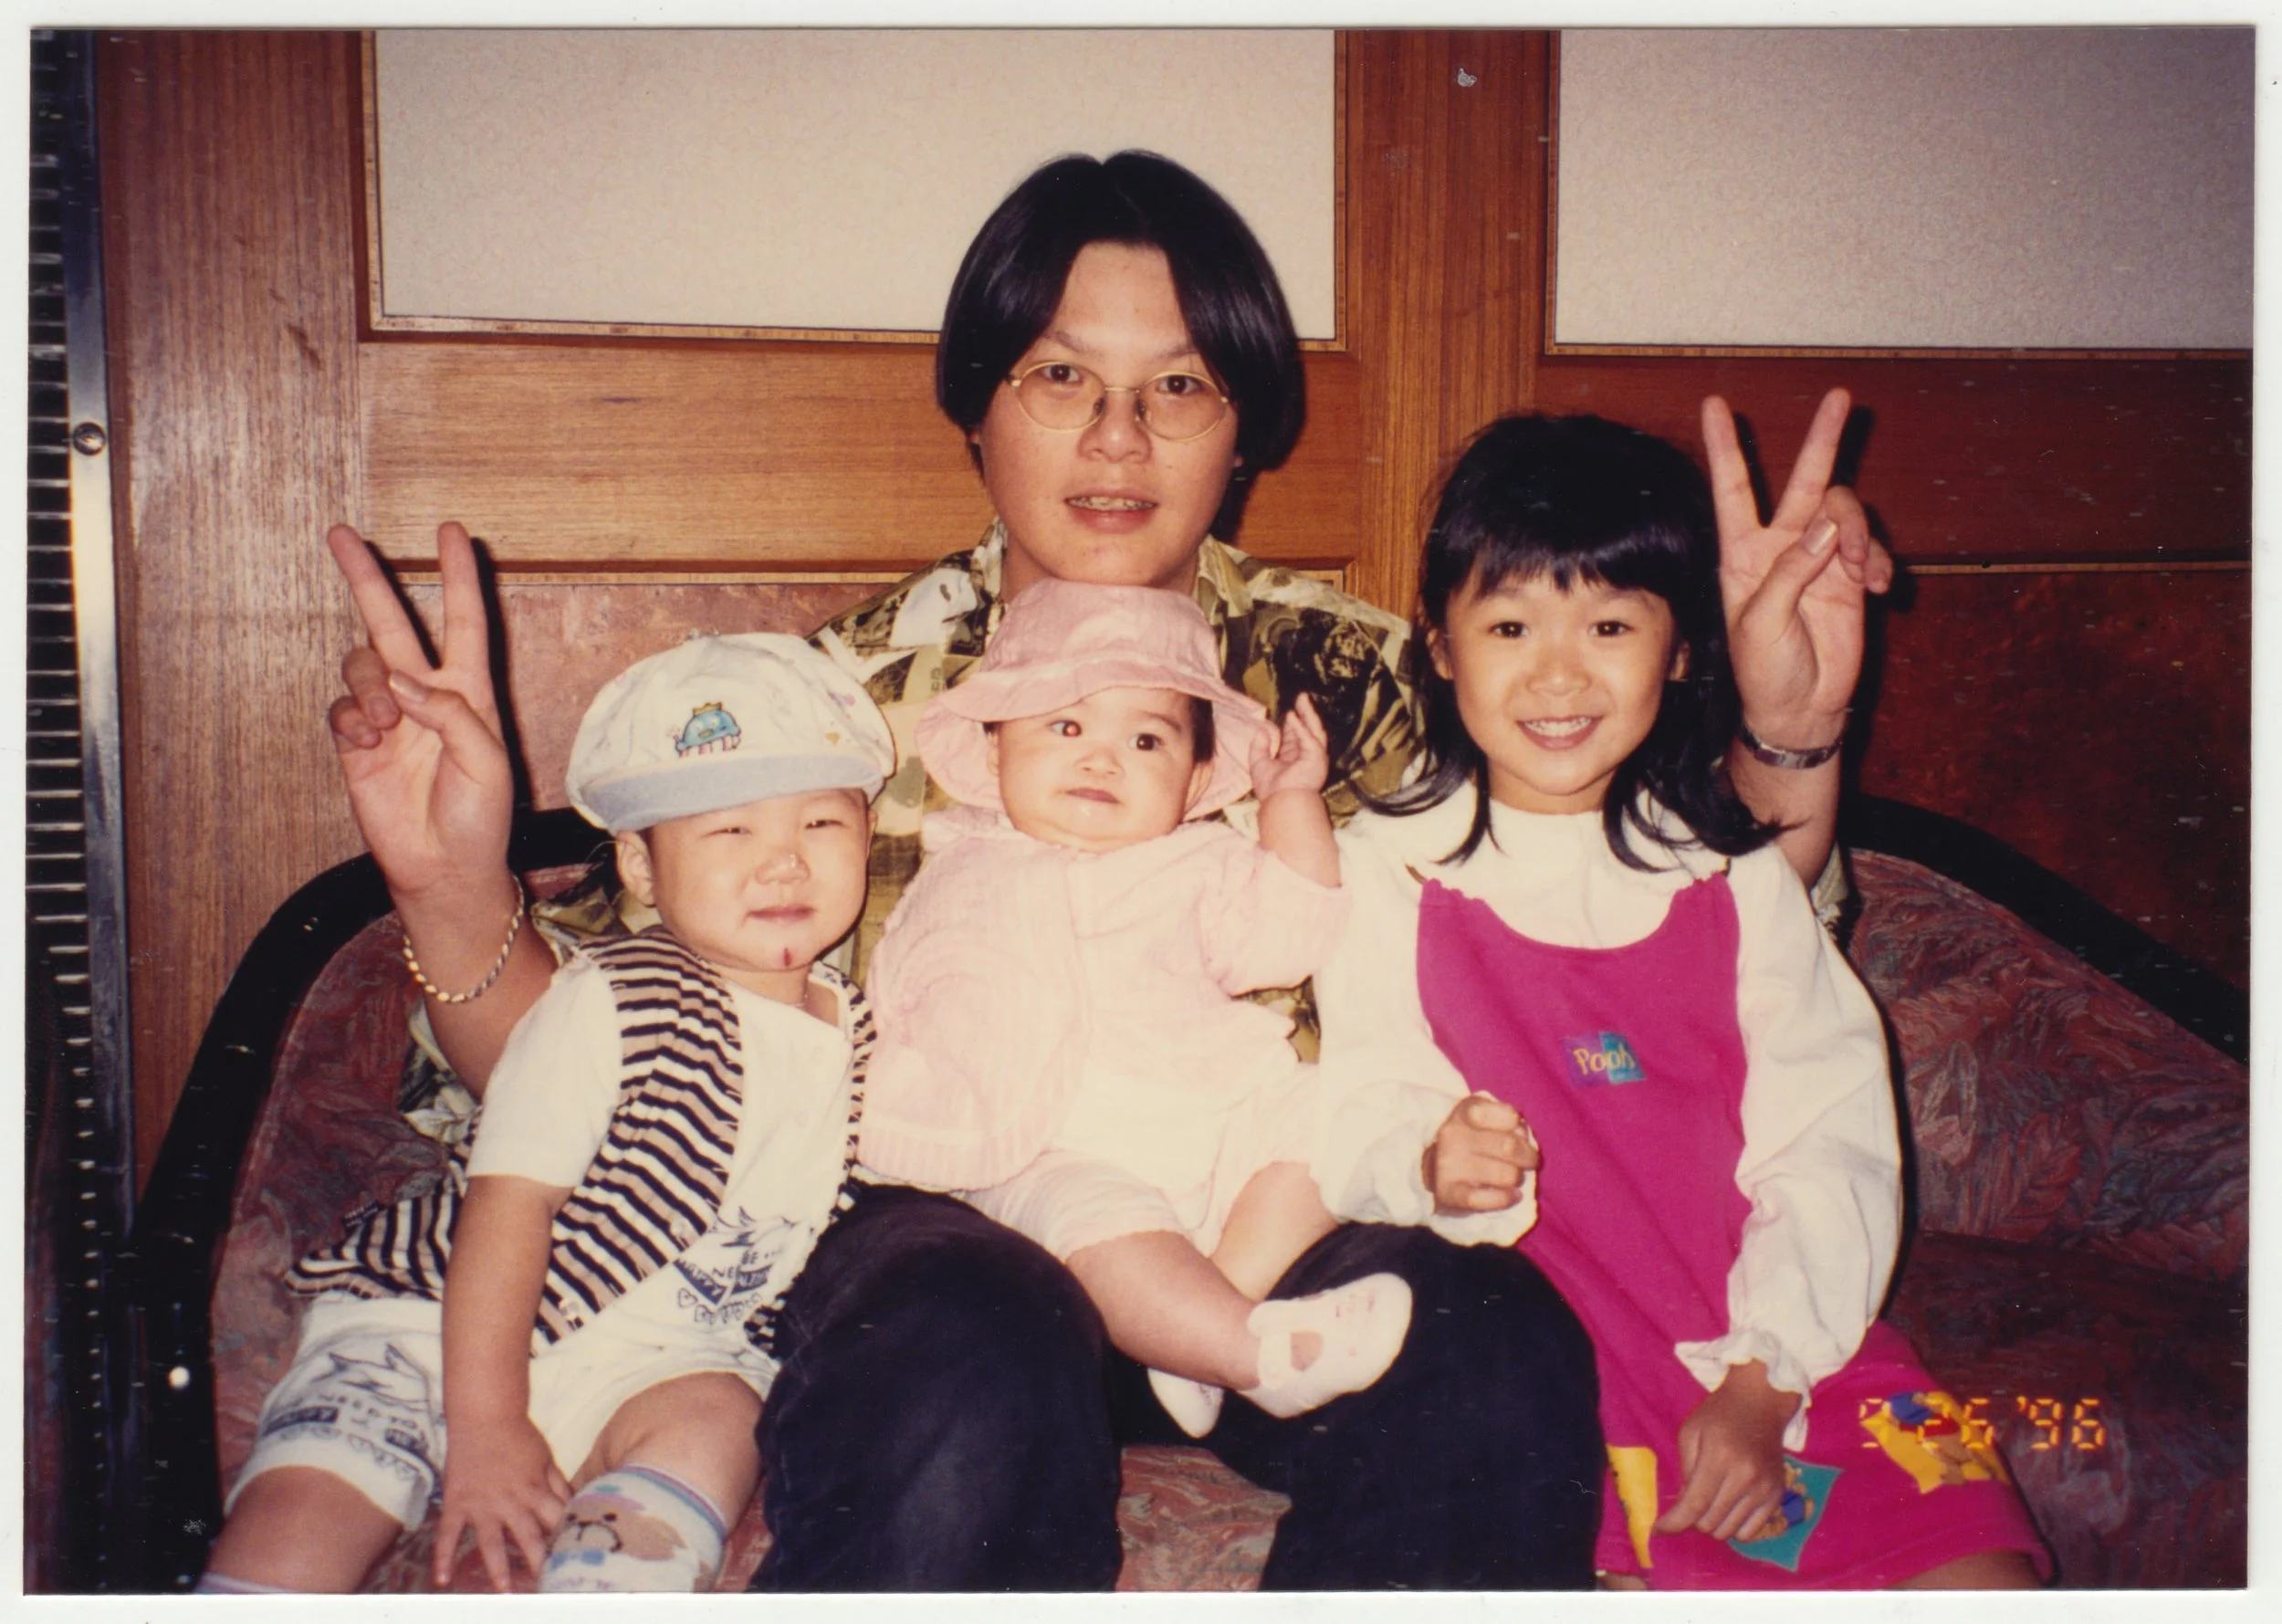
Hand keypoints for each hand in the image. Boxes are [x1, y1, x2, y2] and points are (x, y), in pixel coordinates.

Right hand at [325, 522, 514, 904]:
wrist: (444, 867)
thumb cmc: (479, 817)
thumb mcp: (485, 761)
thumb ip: (450, 713)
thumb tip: (400, 681)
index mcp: (469, 690)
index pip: (463, 620)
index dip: (458, 576)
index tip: (452, 532)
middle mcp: (425, 694)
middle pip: (392, 620)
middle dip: (368, 577)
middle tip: (341, 533)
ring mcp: (388, 716)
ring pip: (362, 664)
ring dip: (369, 685)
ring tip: (385, 725)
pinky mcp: (356, 743)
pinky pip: (342, 709)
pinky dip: (352, 719)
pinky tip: (368, 745)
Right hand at [434, 1412, 570, 1590]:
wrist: (484, 1415)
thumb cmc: (519, 1436)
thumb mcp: (546, 1458)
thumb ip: (557, 1485)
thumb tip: (575, 1506)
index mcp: (535, 1489)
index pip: (555, 1519)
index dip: (565, 1538)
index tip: (572, 1557)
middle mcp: (509, 1500)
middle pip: (528, 1536)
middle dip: (539, 1561)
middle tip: (548, 1584)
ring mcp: (481, 1504)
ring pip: (490, 1542)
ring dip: (498, 1567)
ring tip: (504, 1591)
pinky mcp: (456, 1503)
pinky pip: (448, 1534)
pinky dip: (442, 1557)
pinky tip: (441, 1579)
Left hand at [1248, 692, 1330, 800]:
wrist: (1281, 803)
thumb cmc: (1271, 788)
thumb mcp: (1259, 763)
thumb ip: (1259, 746)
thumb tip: (1261, 730)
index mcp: (1294, 758)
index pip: (1296, 736)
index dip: (1292, 723)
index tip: (1288, 711)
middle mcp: (1306, 756)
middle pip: (1307, 729)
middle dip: (1305, 713)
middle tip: (1301, 697)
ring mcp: (1314, 756)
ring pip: (1314, 730)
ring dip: (1308, 714)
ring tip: (1302, 700)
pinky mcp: (1317, 757)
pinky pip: (1309, 738)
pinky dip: (1301, 727)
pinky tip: (1292, 716)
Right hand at [1423, 1093, 1538, 1213]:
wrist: (1438, 1167)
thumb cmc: (1475, 1139)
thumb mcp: (1489, 1120)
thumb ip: (1509, 1121)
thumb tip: (1522, 1135)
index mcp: (1465, 1112)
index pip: (1500, 1114)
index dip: (1514, 1121)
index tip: (1517, 1127)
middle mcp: (1453, 1135)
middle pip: (1509, 1147)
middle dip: (1528, 1156)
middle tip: (1529, 1160)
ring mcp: (1448, 1164)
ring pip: (1506, 1175)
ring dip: (1516, 1177)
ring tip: (1513, 1177)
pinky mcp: (1447, 1192)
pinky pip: (1485, 1199)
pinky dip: (1505, 1198)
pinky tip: (1513, 1195)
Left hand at [1654, 1360, 1800, 1543]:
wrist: (1760, 1403)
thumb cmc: (1719, 1414)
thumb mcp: (1690, 1432)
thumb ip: (1685, 1471)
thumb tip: (1683, 1508)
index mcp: (1719, 1458)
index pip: (1694, 1505)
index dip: (1673, 1523)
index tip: (1658, 1530)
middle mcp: (1745, 1477)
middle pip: (1710, 1522)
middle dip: (1693, 1518)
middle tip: (1690, 1501)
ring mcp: (1764, 1489)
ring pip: (1729, 1532)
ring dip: (1713, 1523)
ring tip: (1710, 1500)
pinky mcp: (1776, 1496)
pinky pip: (1750, 1532)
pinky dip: (1734, 1527)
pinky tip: (1728, 1507)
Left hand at [1704, 391, 1894, 748]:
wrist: (1801, 708)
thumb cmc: (1764, 670)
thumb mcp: (1762, 622)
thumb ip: (1791, 571)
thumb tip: (1828, 525)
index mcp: (1743, 553)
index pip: (1733, 488)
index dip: (1726, 447)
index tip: (1715, 404)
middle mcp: (1781, 546)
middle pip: (1803, 479)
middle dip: (1822, 439)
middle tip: (1841, 397)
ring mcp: (1820, 558)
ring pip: (1845, 513)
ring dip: (1859, 534)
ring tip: (1861, 570)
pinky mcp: (1851, 577)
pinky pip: (1870, 547)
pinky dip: (1877, 560)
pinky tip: (1879, 586)